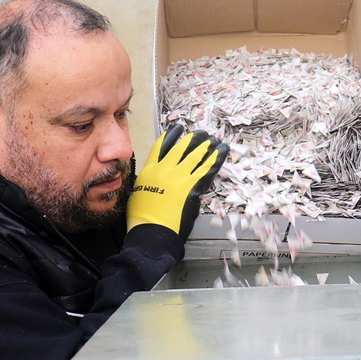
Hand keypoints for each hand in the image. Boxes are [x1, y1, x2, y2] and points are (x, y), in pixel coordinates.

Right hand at [127, 125, 228, 241]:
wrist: (151, 231)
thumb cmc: (142, 218)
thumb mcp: (139, 193)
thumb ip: (148, 182)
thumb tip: (155, 179)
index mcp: (150, 171)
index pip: (161, 146)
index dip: (171, 135)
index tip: (178, 128)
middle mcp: (165, 170)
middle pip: (181, 148)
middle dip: (193, 138)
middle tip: (201, 133)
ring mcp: (179, 178)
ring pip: (196, 156)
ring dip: (207, 146)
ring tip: (213, 139)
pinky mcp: (192, 188)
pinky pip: (207, 170)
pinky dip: (216, 159)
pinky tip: (221, 152)